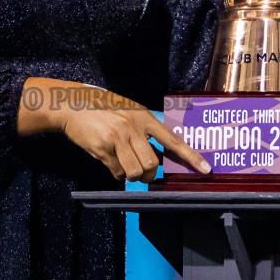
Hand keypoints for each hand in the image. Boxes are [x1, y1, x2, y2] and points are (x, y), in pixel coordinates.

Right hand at [59, 91, 210, 180]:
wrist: (73, 104)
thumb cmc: (103, 108)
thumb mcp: (129, 111)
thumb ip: (143, 130)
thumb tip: (155, 156)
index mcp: (144, 117)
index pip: (172, 140)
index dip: (190, 156)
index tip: (205, 169)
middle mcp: (133, 127)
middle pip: (152, 163)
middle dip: (148, 174)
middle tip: (142, 172)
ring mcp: (117, 138)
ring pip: (135, 171)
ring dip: (132, 175)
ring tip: (124, 166)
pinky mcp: (102, 148)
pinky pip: (117, 172)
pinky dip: (116, 173)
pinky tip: (110, 161)